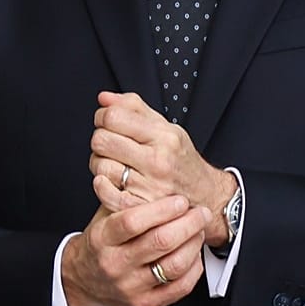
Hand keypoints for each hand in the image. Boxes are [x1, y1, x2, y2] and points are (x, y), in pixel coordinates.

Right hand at [61, 194, 209, 305]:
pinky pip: (180, 287)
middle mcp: (115, 264)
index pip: (134, 221)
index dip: (162, 209)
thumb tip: (158, 177)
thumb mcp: (104, 216)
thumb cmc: (100, 242)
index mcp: (102, 238)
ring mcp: (130, 287)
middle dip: (188, 223)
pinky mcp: (145, 304)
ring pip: (174, 265)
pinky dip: (194, 267)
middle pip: (160, 242)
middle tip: (201, 212)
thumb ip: (126, 199)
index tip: (180, 200)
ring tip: (199, 231)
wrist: (82, 279)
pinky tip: (194, 253)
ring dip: (194, 244)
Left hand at [88, 91, 238, 247]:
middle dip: (100, 138)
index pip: (114, 117)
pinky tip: (110, 180)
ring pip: (100, 166)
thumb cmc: (180, 159)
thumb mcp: (166, 127)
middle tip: (110, 142)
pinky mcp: (141, 207)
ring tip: (113, 162)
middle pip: (102, 140)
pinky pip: (105, 194)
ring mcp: (149, 187)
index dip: (102, 116)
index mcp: (164, 137)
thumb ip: (133, 108)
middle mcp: (157, 161)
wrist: (204, 195)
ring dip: (100, 162)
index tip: (106, 120)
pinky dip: (101, 185)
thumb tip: (103, 98)